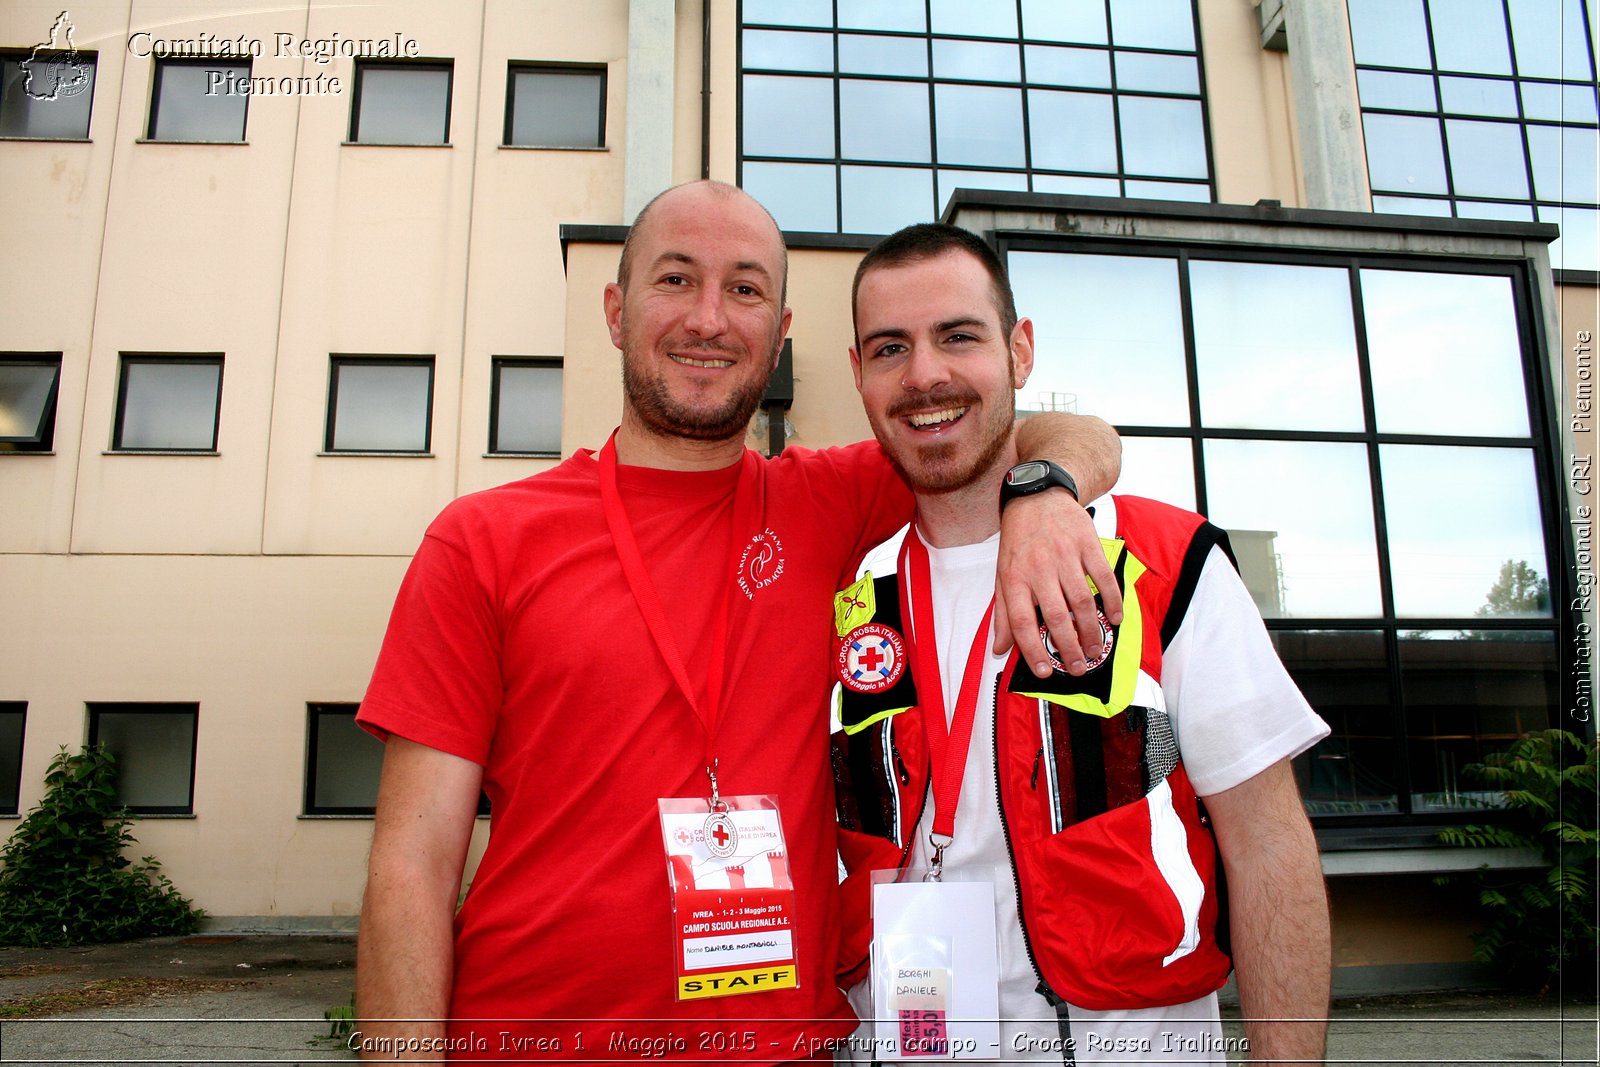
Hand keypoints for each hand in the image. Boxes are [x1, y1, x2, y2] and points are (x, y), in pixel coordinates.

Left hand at [992, 489, 1123, 676]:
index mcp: (1014, 578)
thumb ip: (1002, 614)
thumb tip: (999, 649)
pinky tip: (1115, 618)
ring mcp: (1064, 556)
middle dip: (1069, 648)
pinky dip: (1112, 600)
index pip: (1021, 622)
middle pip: (1056, 616)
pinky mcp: (1087, 544)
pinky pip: (1103, 578)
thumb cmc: (1019, 541)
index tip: (1045, 671)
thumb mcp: (1002, 574)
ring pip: (1081, 601)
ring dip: (1091, 630)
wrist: (1038, 496)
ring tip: (1095, 650)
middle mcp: (1038, 568)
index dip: (1032, 650)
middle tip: (1078, 668)